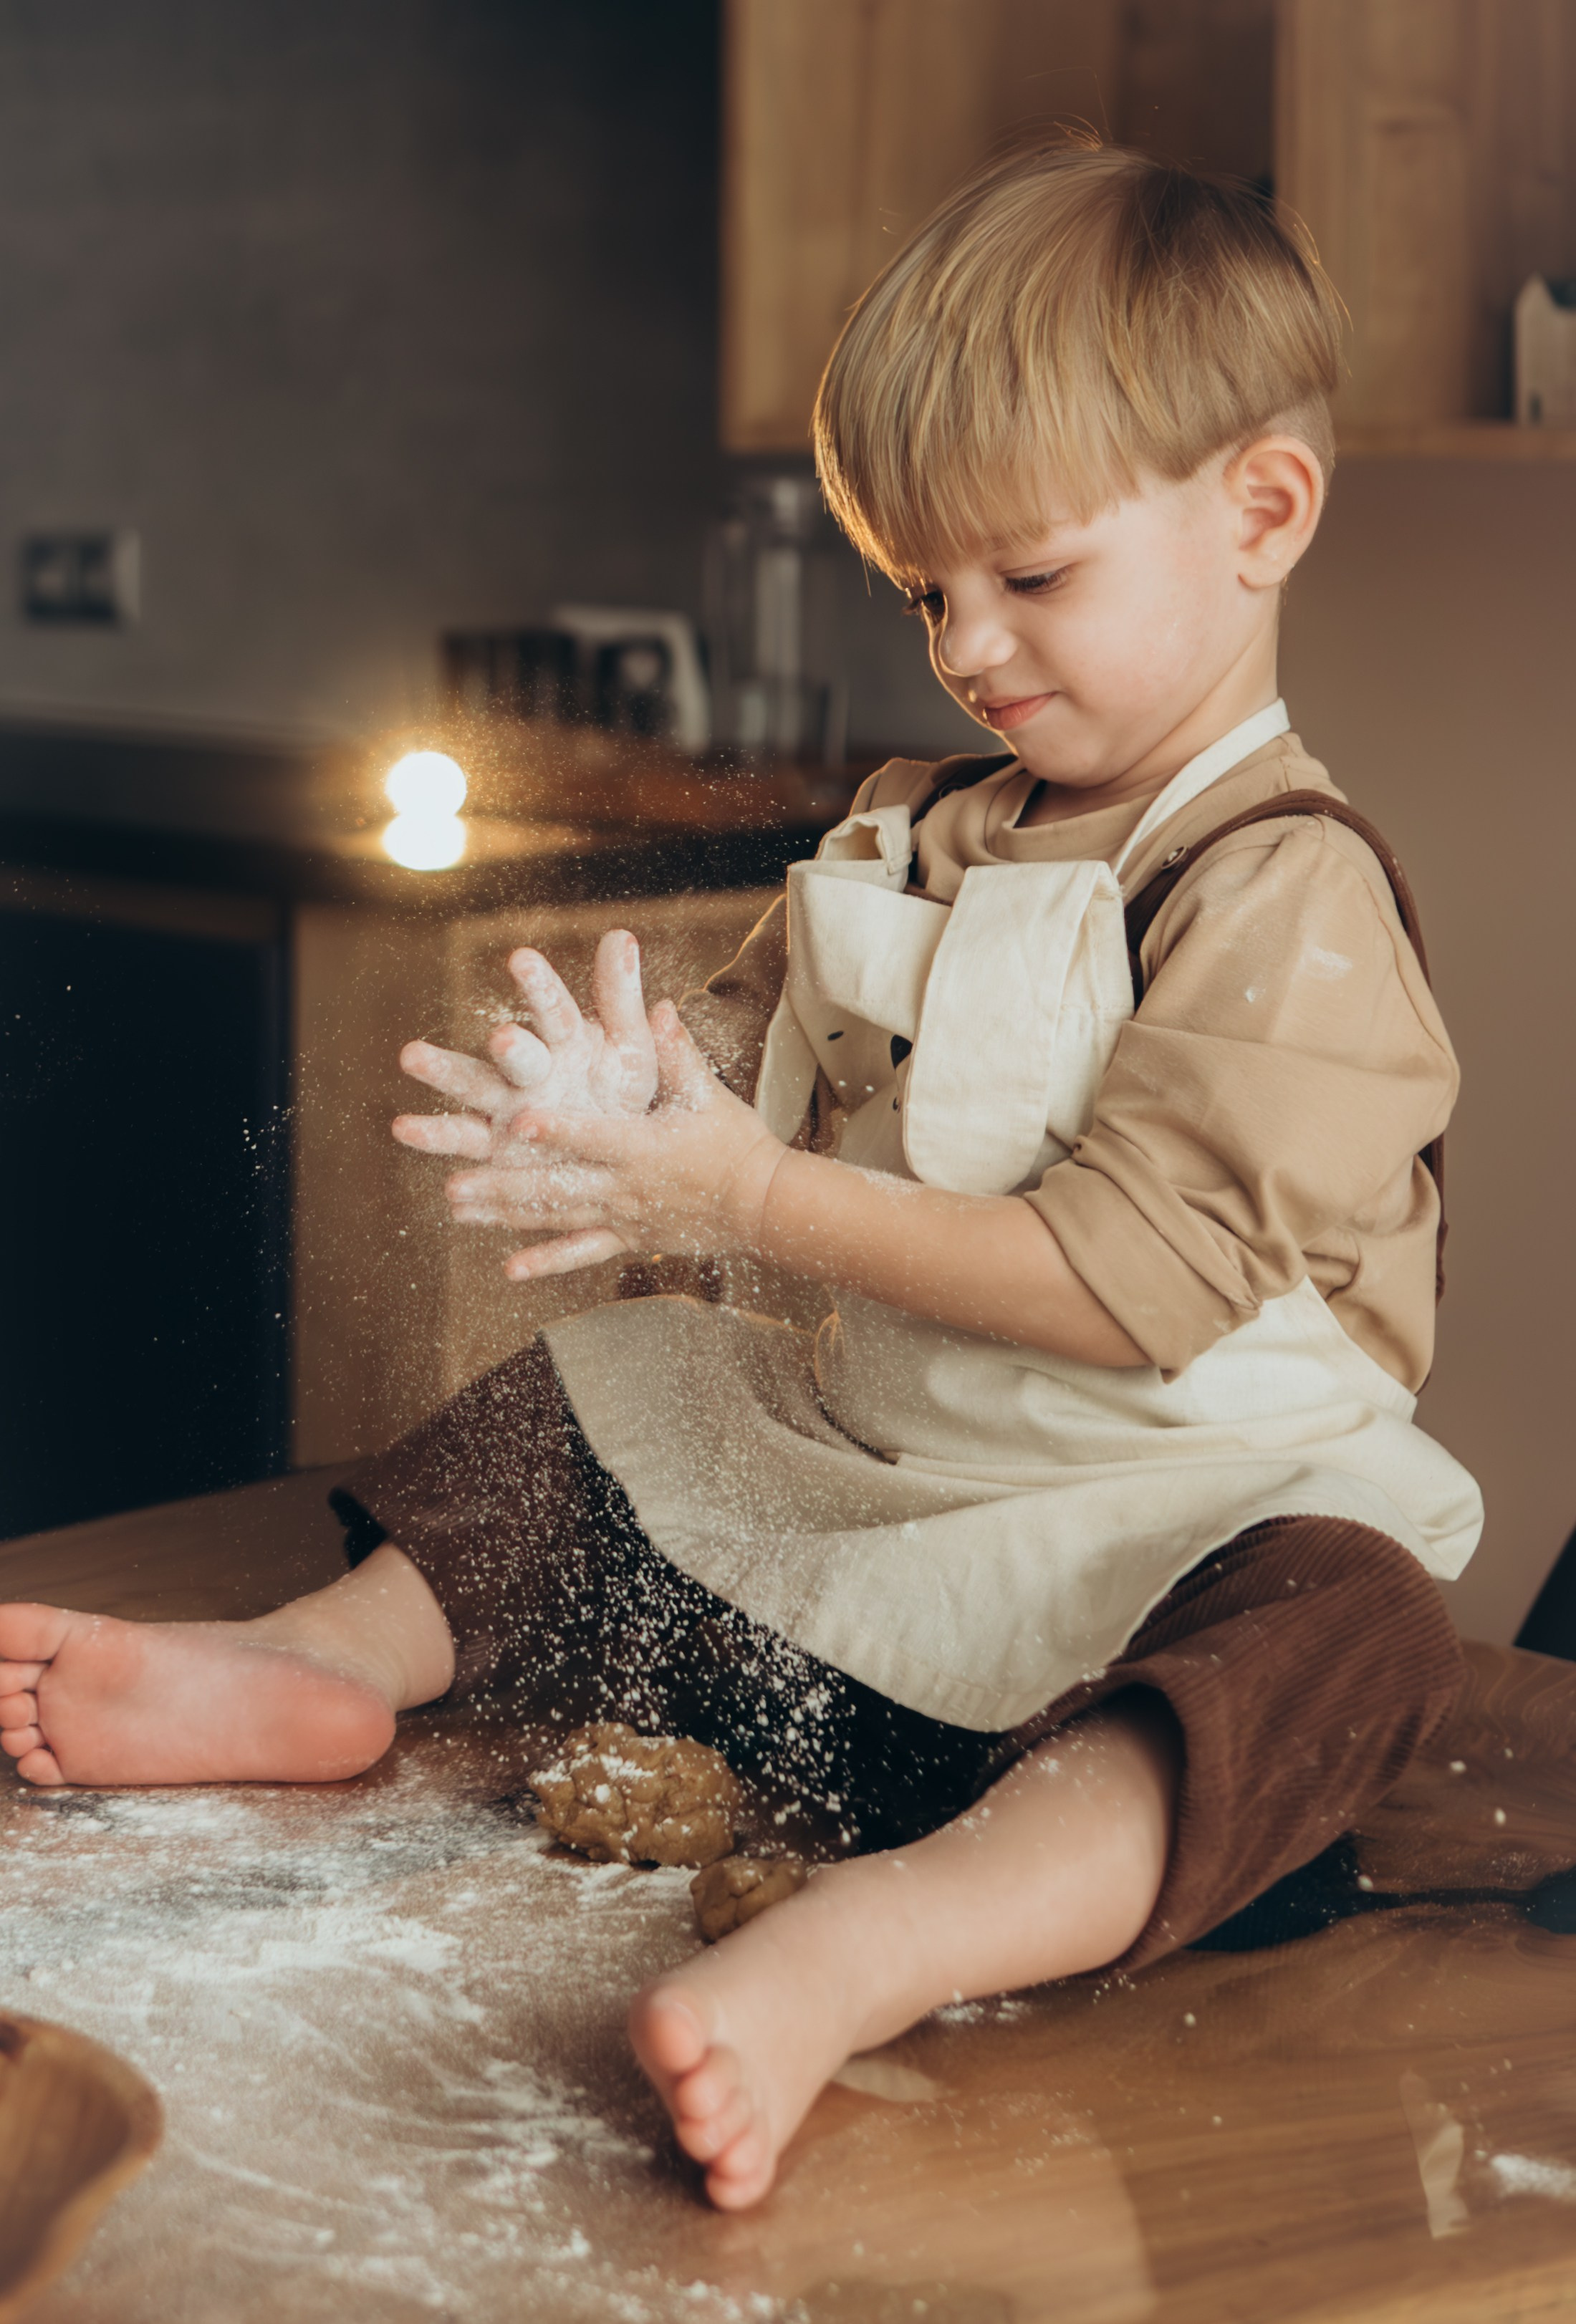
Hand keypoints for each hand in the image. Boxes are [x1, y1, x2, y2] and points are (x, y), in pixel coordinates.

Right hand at [393, 930, 658, 1170]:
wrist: (612, 1157)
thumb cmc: (621, 1095)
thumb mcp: (631, 1050)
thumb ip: (620, 998)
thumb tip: (621, 935)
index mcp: (565, 1041)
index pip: (554, 1009)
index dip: (539, 986)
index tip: (522, 959)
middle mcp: (529, 1069)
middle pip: (515, 1053)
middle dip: (510, 1046)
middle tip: (504, 1038)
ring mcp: (505, 1106)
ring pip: (472, 1085)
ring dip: (443, 1071)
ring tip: (410, 1055)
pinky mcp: (492, 1146)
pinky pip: (461, 1139)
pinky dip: (432, 1135)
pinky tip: (404, 1127)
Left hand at [446, 1001, 786, 1278]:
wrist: (764, 1205)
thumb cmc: (738, 1143)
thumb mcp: (708, 1094)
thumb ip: (678, 1052)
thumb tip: (659, 1007)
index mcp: (643, 1146)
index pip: (592, 1136)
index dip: (554, 1129)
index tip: (515, 1122)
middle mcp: (626, 1186)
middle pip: (557, 1186)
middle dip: (503, 1185)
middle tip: (455, 1183)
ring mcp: (625, 1217)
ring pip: (558, 1219)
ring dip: (506, 1215)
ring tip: (459, 1209)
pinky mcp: (630, 1239)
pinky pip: (583, 1253)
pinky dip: (547, 1262)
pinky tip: (510, 1268)